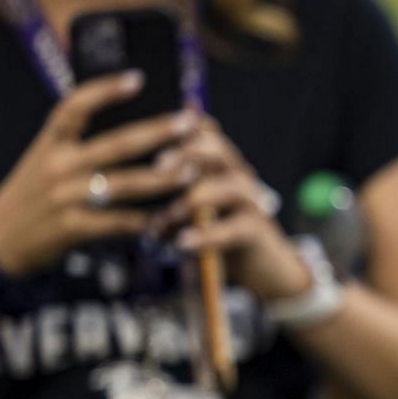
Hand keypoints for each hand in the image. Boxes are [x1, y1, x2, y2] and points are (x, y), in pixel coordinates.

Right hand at [0, 71, 197, 276]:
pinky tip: (171, 217)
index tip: (138, 78)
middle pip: (115, 143)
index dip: (106, 90)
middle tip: (191, 122)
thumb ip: (79, 144)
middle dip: (157, 131)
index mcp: (50, 141)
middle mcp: (57, 164)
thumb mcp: (46, 159)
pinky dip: (147, 220)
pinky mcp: (73, 228)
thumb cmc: (36, 194)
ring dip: (162, 177)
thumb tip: (135, 126)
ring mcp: (64, 197)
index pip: (75, 105)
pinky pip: (118, 222)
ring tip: (191, 170)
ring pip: (123, 184)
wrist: (1, 240)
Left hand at [154, 115, 312, 302]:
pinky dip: (207, 235)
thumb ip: (174, 202)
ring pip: (229, 185)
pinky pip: (234, 227)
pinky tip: (184, 243)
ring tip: (170, 216)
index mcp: (221, 167)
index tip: (150, 130)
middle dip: (187, 153)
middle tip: (158, 165)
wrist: (263, 269)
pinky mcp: (257, 230)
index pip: (204, 134)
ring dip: (195, 198)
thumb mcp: (194, 215)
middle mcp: (238, 177)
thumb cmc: (222, 239)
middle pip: (217, 150)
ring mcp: (251, 202)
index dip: (181, 129)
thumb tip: (133, 198)